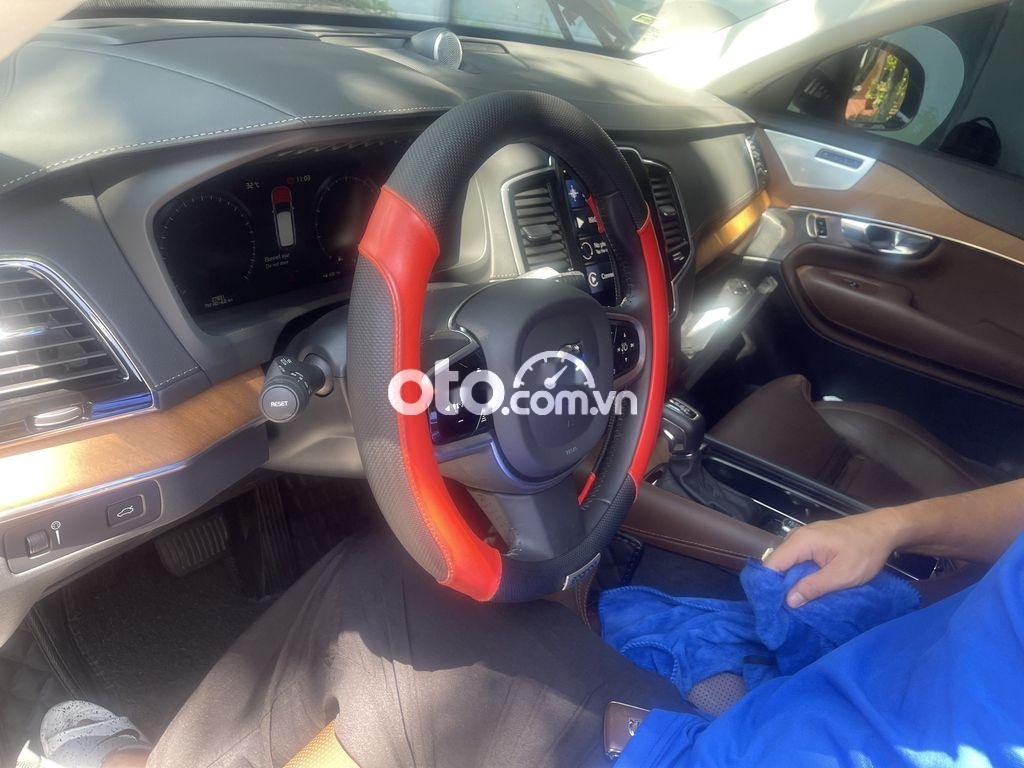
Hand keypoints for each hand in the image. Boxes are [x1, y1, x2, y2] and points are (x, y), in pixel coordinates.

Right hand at [763, 510, 901, 607]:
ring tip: (792, 603)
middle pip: (777, 563)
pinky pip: (797, 559)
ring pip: (787, 562)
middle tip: (781, 610)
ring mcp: (804, 537)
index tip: (771, 608)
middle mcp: (797, 536)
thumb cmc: (866, 551)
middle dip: (777, 586)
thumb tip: (789, 601)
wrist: (884, 529)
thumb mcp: (842, 574)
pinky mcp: (813, 542)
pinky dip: (798, 574)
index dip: (768, 586)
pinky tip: (804, 588)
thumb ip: (814, 587)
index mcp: (801, 541)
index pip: (771, 565)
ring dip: (789, 581)